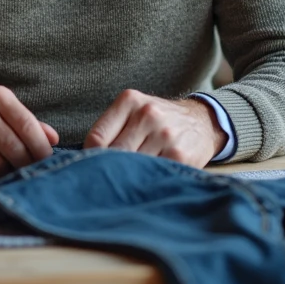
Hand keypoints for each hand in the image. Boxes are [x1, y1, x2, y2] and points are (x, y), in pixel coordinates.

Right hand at [0, 86, 59, 178]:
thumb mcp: (3, 112)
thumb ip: (29, 124)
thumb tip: (53, 139)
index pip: (28, 126)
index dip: (41, 148)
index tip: (47, 161)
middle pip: (16, 149)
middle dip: (26, 164)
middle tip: (28, 171)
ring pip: (0, 164)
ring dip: (6, 171)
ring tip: (4, 167)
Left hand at [84, 90, 225, 167]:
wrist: (202, 122)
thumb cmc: (157, 121)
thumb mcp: (134, 111)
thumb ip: (111, 129)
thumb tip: (82, 161)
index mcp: (130, 101)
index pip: (96, 137)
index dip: (89, 157)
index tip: (90, 167)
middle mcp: (148, 115)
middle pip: (112, 155)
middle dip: (107, 170)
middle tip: (105, 180)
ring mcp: (165, 135)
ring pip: (131, 167)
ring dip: (126, 178)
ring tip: (126, 181)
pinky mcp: (179, 156)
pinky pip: (151, 175)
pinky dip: (144, 182)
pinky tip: (144, 181)